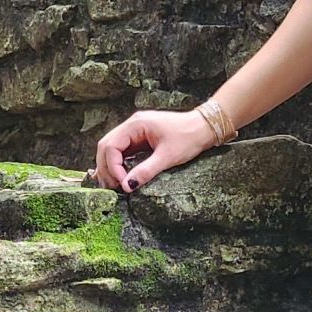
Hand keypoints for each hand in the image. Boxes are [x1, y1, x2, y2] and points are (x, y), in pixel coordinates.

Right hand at [94, 108, 212, 191]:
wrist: (205, 127)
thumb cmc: (189, 137)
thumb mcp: (168, 156)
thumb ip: (146, 170)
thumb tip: (127, 186)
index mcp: (135, 124)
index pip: (111, 146)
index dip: (112, 166)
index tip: (121, 183)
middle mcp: (131, 125)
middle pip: (106, 146)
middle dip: (106, 167)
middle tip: (113, 187)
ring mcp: (135, 131)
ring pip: (112, 149)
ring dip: (110, 167)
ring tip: (115, 185)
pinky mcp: (140, 139)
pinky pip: (122, 152)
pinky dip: (118, 164)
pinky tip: (120, 177)